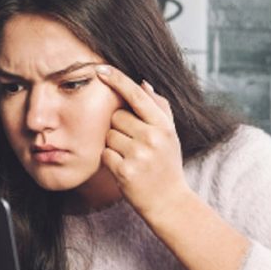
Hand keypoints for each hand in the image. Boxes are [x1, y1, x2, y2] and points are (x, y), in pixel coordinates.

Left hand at [95, 65, 192, 219]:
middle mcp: (152, 137)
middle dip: (119, 127)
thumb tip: (143, 83)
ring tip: (131, 156)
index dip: (118, 80)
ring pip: (108, 135)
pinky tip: (125, 168)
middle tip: (134, 143)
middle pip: (116, 116)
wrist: (169, 200)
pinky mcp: (124, 171)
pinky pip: (104, 154)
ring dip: (114, 144)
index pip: (137, 96)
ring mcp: (138, 154)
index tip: (100, 69)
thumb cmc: (166, 163)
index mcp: (163, 125)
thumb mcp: (169, 135)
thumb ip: (158, 108)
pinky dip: (110, 160)